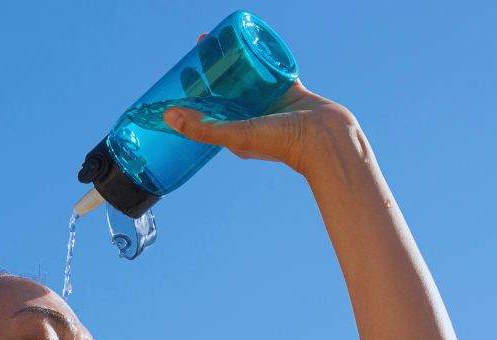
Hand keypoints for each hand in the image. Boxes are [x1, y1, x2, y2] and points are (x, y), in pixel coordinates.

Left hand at [162, 33, 358, 175]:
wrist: (328, 139)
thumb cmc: (284, 143)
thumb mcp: (238, 135)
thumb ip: (204, 129)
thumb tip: (168, 117)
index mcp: (236, 133)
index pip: (208, 109)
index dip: (195, 91)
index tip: (185, 70)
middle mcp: (250, 119)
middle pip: (225, 90)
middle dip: (213, 69)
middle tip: (201, 47)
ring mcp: (270, 105)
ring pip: (247, 77)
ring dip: (235, 60)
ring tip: (223, 39)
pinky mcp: (288, 91)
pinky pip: (271, 70)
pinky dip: (262, 57)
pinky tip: (253, 41)